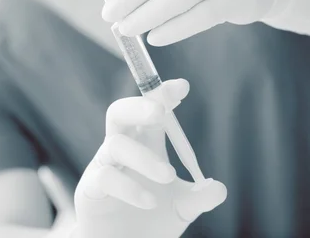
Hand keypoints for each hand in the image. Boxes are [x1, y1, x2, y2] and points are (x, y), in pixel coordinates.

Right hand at [73, 79, 226, 237]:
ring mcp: (103, 167)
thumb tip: (219, 188)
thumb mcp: (182, 208)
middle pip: (120, 112)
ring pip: (115, 144)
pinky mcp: (90, 189)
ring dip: (143, 157)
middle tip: (161, 113)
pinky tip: (150, 202)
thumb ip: (200, 197)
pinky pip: (106, 178)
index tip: (182, 87)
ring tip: (168, 175)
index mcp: (145, 144)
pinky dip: (131, 188)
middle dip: (139, 106)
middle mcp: (122, 149)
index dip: (162, 96)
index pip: (151, 111)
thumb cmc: (151, 221)